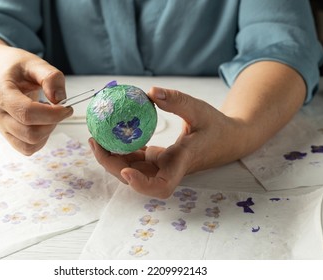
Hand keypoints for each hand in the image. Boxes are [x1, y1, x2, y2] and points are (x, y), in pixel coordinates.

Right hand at [0, 48, 72, 154]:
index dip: (52, 114)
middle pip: (30, 133)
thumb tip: (59, 98)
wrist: (2, 74)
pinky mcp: (8, 136)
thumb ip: (51, 77)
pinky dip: (42, 140)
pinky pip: (28, 149)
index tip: (67, 108)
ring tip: (48, 115)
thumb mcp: (36, 63)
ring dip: (47, 133)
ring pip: (30, 145)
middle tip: (60, 110)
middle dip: (52, 123)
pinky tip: (43, 123)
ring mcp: (1, 127)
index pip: (27, 113)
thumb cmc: (19, 69)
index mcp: (1, 93)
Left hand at [89, 87, 239, 197]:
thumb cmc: (217, 127)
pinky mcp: (157, 160)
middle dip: (111, 164)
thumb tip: (151, 91)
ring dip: (111, 156)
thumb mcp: (200, 109)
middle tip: (95, 140)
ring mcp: (161, 166)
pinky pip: (135, 157)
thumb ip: (177, 101)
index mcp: (181, 163)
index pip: (161, 186)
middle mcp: (167, 169)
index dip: (141, 184)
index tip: (125, 171)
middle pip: (135, 177)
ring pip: (131, 168)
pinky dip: (121, 148)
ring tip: (97, 135)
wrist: (227, 140)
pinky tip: (111, 133)